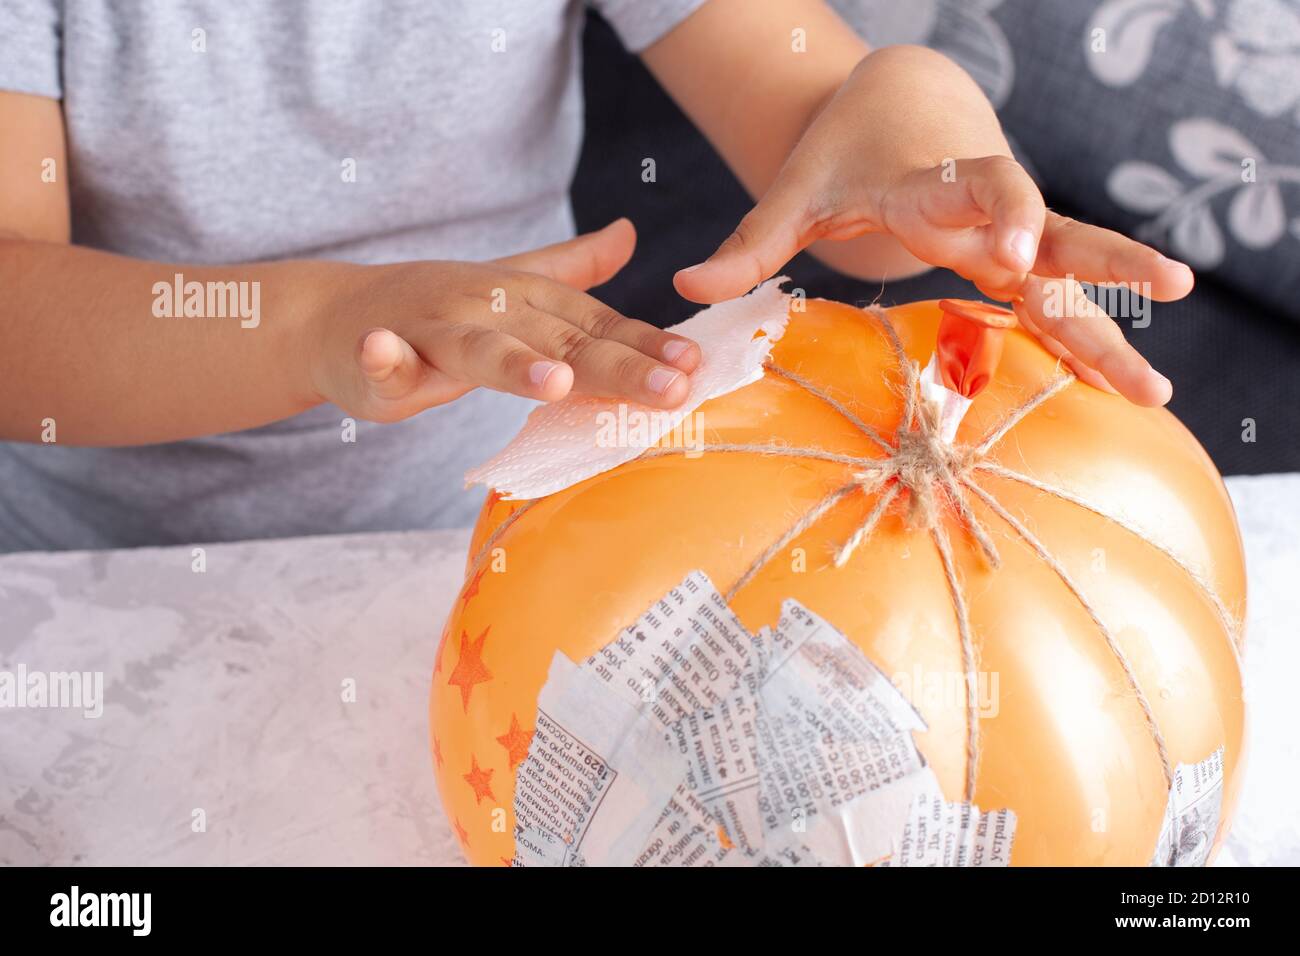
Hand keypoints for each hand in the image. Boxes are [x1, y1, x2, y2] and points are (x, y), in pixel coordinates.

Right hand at [308, 219, 699, 422]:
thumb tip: (629, 235)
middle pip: (560, 342)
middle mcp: (488, 308)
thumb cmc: (435, 312)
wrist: (337, 315)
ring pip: (478, 349)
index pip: (598, 327)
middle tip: (669, 388)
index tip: (695, 365)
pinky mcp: (376, 356)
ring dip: (515, 364)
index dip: (647, 346)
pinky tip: (384, 353)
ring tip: (555, 381)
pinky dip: (383, 355)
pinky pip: (380, 358)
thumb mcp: (508, 287)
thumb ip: (572, 270)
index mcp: (525, 301)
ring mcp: (431, 329)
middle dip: (617, 366)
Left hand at [673, 45, 1191, 405]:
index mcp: (933, 182)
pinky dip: (1087, 340)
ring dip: (1114, 326)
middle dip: (1109, 265)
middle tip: (1169, 288)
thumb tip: (685, 288)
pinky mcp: (1015, 259)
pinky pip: (1058, 301)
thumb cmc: (844, 153)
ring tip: (1157, 388)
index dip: (1006, 212)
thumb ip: (747, 245)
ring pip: (1074, 277)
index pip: (982, 187)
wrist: (900, 104)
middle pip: (1057, 232)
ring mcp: (1010, 236)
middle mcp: (987, 209)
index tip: (1017, 249)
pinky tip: (1122, 387)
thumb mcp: (794, 194)